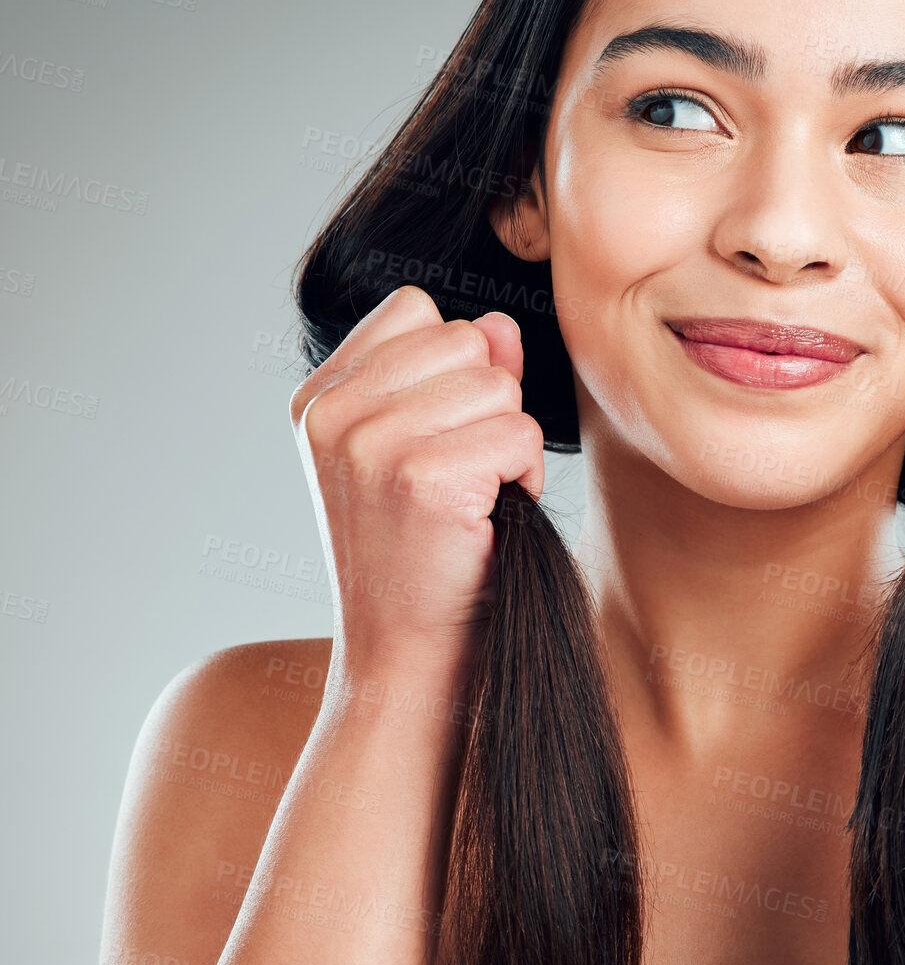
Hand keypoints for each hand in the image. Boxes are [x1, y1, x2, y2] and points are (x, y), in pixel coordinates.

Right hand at [288, 285, 544, 669]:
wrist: (404, 655)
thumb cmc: (421, 551)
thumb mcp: (420, 445)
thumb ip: (456, 372)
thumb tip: (499, 325)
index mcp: (319, 395)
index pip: (418, 309)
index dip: (453, 368)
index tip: (431, 439)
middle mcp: (332, 412)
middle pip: (468, 340)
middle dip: (488, 406)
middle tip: (457, 477)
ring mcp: (370, 443)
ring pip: (501, 386)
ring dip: (509, 444)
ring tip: (470, 500)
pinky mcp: (422, 478)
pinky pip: (521, 435)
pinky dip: (524, 479)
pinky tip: (485, 520)